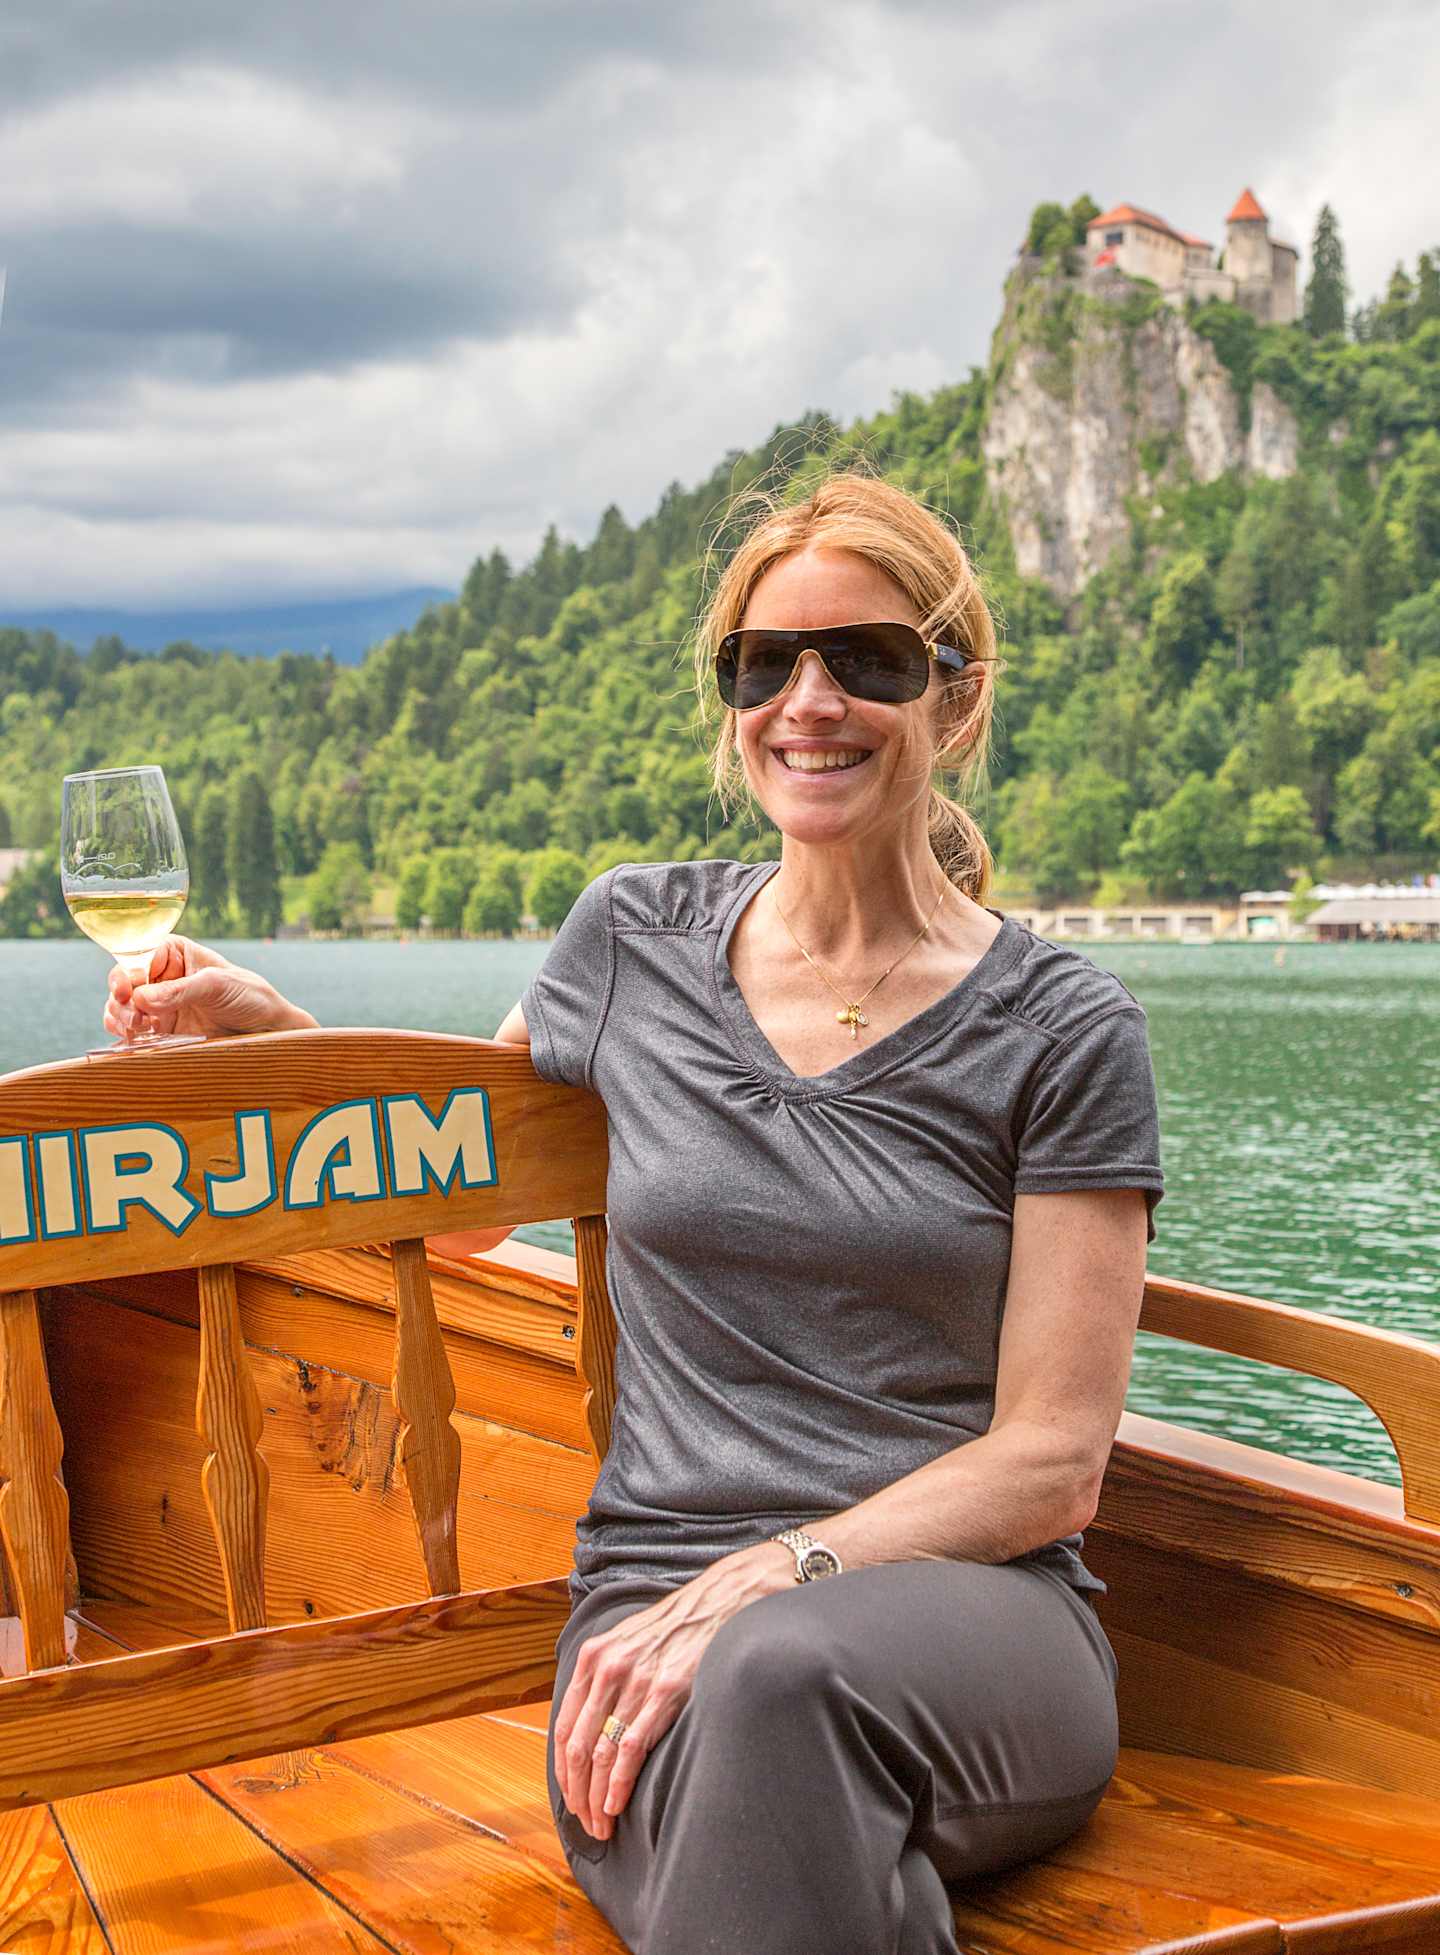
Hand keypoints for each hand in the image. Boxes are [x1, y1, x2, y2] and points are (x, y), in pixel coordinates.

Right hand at [104, 936, 316, 1041]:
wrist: (267, 1028)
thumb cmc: (249, 995)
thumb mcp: (217, 986)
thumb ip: (180, 990)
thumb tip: (140, 997)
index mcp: (174, 952)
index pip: (136, 955)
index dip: (125, 972)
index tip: (124, 992)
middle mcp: (161, 976)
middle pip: (123, 983)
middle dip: (120, 1000)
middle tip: (135, 1018)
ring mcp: (159, 1003)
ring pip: (120, 1007)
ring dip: (120, 1019)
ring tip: (137, 1030)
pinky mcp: (161, 1028)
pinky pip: (131, 1030)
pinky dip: (126, 1035)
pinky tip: (135, 1040)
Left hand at [554, 1542, 792, 1840]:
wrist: (718, 1602)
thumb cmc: (676, 1628)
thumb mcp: (626, 1641)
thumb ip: (604, 1676)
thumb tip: (591, 1725)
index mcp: (592, 1658)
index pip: (563, 1728)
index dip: (564, 1771)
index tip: (571, 1798)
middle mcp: (607, 1669)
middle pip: (577, 1746)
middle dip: (576, 1792)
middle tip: (585, 1822)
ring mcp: (634, 1680)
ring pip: (600, 1753)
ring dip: (596, 1797)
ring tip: (601, 1823)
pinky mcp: (663, 1693)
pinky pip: (630, 1749)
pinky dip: (618, 1783)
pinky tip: (616, 1804)